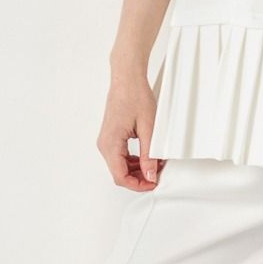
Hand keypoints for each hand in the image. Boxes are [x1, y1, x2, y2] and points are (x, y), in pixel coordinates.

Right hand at [96, 74, 166, 190]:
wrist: (127, 78)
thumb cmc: (135, 96)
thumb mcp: (148, 127)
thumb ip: (149, 154)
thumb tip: (150, 174)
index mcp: (110, 144)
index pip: (120, 176)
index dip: (138, 185)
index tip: (152, 183)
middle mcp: (105, 144)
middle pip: (119, 173)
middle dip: (139, 178)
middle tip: (157, 175)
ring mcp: (107, 140)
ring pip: (120, 165)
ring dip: (137, 169)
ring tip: (155, 164)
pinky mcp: (111, 135)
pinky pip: (120, 155)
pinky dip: (133, 160)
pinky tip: (147, 156)